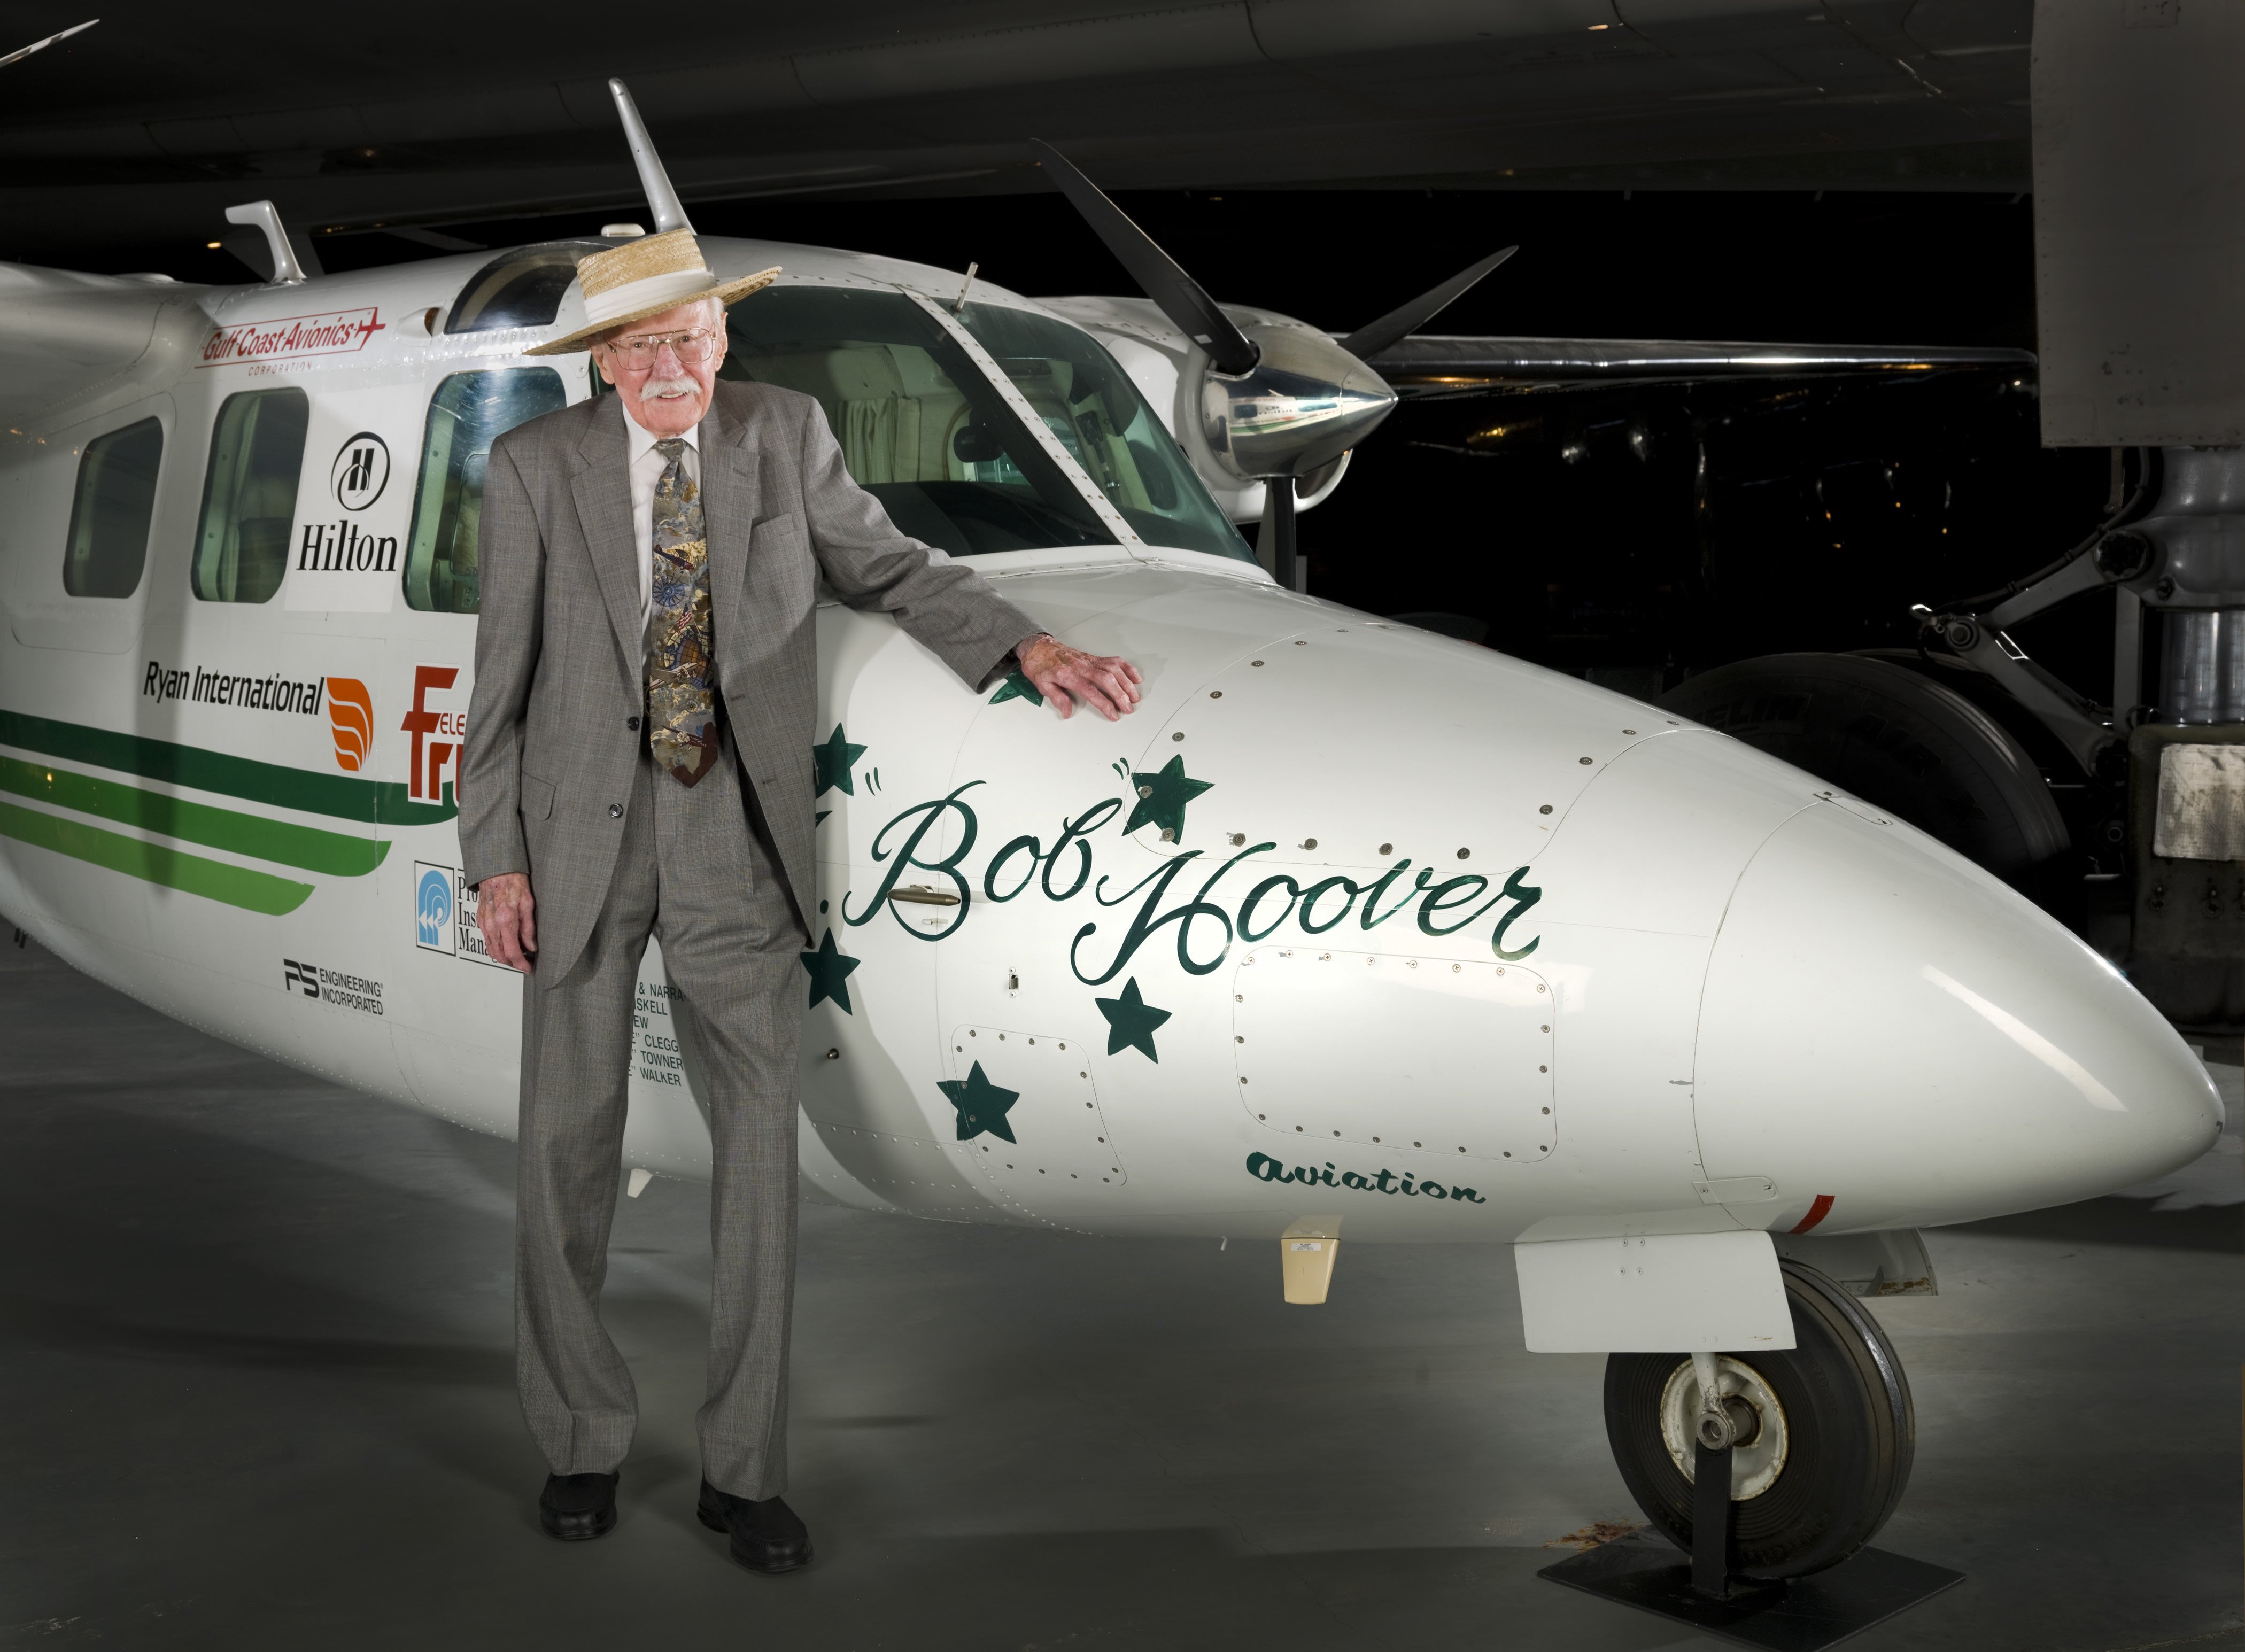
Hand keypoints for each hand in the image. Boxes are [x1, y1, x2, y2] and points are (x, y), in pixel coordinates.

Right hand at [478, 872, 536, 972]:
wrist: (496, 870)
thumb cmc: (513, 882)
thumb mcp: (528, 904)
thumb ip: (529, 928)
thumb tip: (531, 947)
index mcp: (505, 920)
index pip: (513, 952)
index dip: (521, 964)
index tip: (528, 968)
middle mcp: (492, 924)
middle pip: (500, 955)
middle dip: (512, 964)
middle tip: (524, 964)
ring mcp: (484, 923)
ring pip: (491, 950)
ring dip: (503, 957)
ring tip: (517, 957)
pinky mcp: (480, 920)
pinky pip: (487, 940)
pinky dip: (496, 947)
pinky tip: (506, 945)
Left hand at [1018, 634, 1142, 721]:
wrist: (1038, 647)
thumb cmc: (1040, 665)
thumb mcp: (1042, 685)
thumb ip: (1057, 698)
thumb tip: (1067, 712)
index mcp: (1069, 676)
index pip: (1091, 691)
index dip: (1104, 704)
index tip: (1113, 714)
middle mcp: (1082, 667)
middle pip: (1107, 679)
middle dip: (1121, 695)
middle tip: (1128, 708)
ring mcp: (1090, 661)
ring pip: (1114, 669)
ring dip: (1126, 683)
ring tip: (1135, 696)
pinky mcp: (1094, 657)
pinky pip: (1114, 660)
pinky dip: (1126, 668)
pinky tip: (1134, 677)